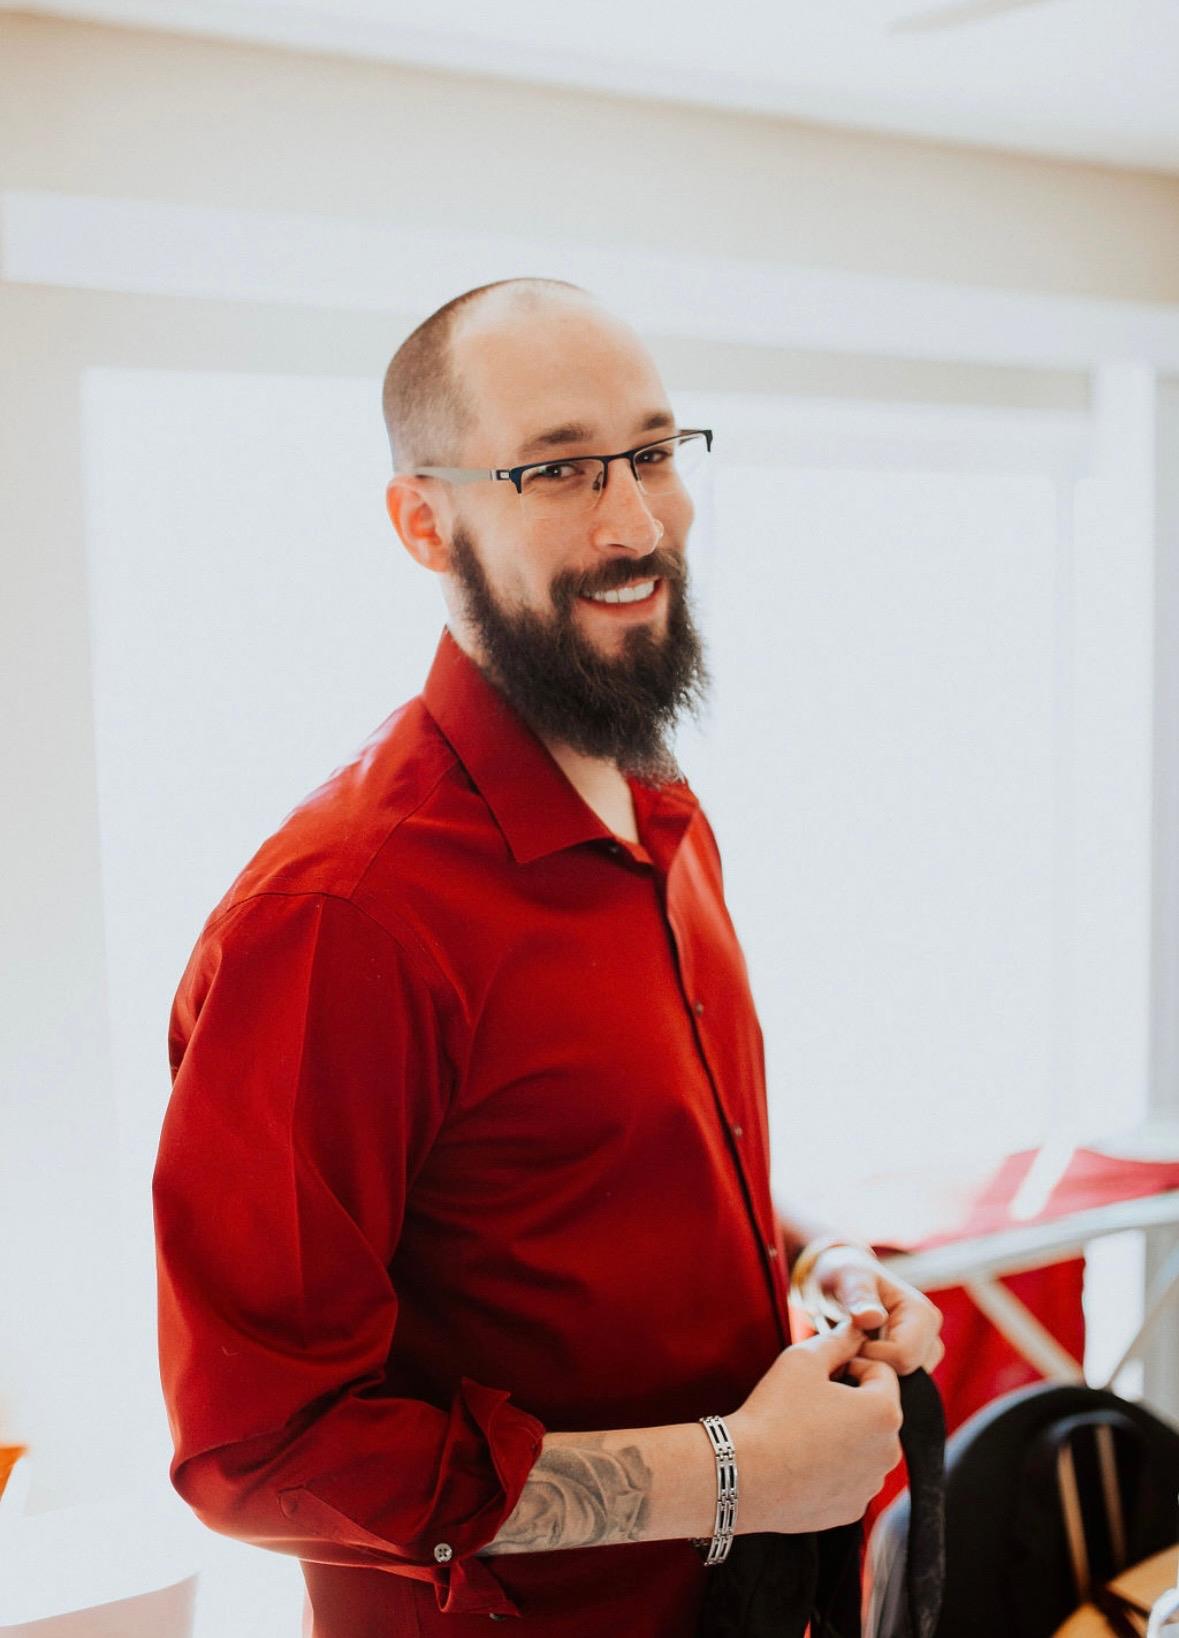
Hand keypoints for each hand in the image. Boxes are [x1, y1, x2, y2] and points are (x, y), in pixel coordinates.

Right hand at [728, 1319, 904, 1534]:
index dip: (849, 1366)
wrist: (743, 1475)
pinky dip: (834, 1467)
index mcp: (885, 1411)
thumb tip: (859, 1327)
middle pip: (876, 1410)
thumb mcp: (803, 1359)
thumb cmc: (774, 1412)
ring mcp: (871, 1485)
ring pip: (864, 1444)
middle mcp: (889, 1451)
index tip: (818, 1376)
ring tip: (803, 1433)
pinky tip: (802, 1461)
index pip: (880, 1371)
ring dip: (844, 1434)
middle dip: (850, 1400)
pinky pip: (851, 1476)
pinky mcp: (852, 1509)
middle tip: (808, 1402)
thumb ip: (839, 1338)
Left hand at [810, 1245, 944, 1375]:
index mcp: (923, 1314)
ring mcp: (925, 1355)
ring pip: (900, 1385)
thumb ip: (859, 1295)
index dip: (868, 1354)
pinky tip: (858, 1358)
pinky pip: (895, 1388)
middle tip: (847, 1343)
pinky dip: (874, 1378)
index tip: (845, 1338)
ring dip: (872, 1372)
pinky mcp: (914, 1368)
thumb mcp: (846, 1277)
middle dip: (871, 1365)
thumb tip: (873, 1317)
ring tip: (852, 1347)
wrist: (841, 1284)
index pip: (902, 1357)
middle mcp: (932, 1337)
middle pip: (904, 1375)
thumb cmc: (844, 1275)